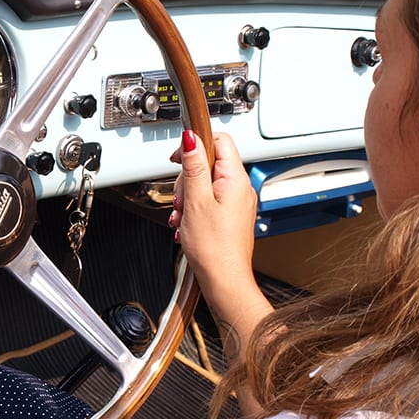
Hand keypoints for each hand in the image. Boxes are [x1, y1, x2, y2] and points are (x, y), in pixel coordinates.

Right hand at [168, 130, 260, 321]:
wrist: (223, 280)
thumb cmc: (214, 248)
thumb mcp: (196, 201)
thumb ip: (193, 166)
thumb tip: (191, 139)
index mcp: (235, 179)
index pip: (219, 140)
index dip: (195, 145)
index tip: (179, 158)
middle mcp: (240, 188)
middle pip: (209, 163)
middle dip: (187, 178)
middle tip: (181, 198)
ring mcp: (236, 202)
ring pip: (205, 183)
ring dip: (187, 196)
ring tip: (182, 215)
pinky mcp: (230, 215)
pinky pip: (208, 200)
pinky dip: (193, 208)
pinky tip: (186, 223)